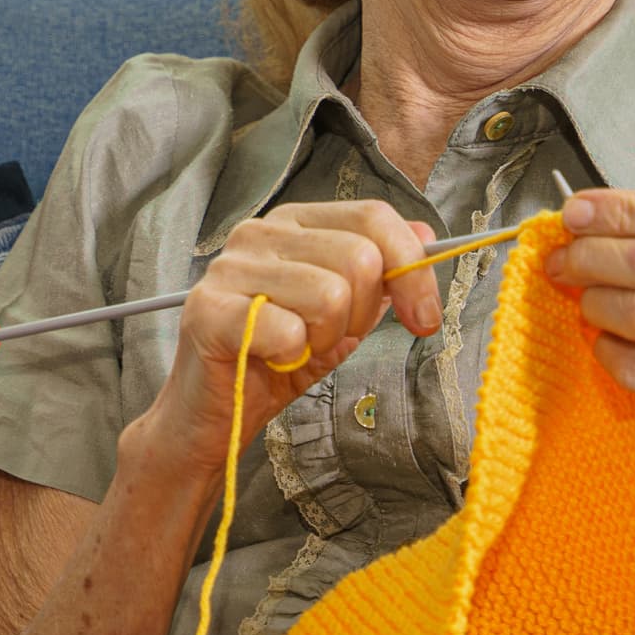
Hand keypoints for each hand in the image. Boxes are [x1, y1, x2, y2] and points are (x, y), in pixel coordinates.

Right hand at [124, 201, 442, 485]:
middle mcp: (259, 232)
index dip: (413, 269)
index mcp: (294, 222)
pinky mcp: (209, 309)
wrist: (215, 416)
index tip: (424, 319)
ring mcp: (230, 267)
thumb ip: (381, 272)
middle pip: (359, 258)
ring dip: (324, 340)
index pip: (373, 217)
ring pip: (330, 295)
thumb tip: (425, 233)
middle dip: (361, 316)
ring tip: (296, 351)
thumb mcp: (345, 314)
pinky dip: (291, 358)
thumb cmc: (277, 360)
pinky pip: (288, 331)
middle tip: (327, 341)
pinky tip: (269, 361)